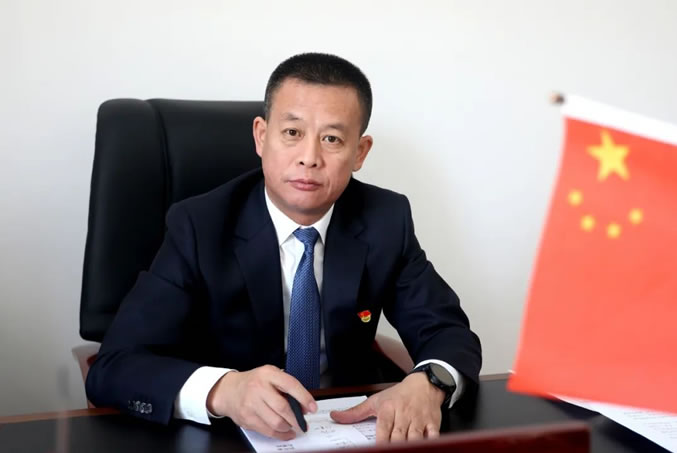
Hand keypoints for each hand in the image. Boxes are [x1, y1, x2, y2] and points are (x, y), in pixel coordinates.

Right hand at [207, 365, 316, 439]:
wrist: (228, 390)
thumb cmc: (254, 382)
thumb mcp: (270, 375)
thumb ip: (287, 387)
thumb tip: (304, 406)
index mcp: (267, 374)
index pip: (290, 385)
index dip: (304, 397)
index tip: (312, 407)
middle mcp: (258, 388)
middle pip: (283, 408)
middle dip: (296, 418)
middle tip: (303, 422)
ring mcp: (251, 404)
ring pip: (276, 422)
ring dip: (289, 427)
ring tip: (293, 426)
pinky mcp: (247, 419)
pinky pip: (267, 431)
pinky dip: (280, 434)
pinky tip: (284, 432)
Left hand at [330, 372, 444, 442]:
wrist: (424, 384)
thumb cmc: (398, 394)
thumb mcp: (376, 400)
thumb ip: (355, 412)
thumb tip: (335, 417)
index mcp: (388, 409)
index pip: (383, 429)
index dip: (381, 443)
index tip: (377, 450)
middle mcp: (403, 414)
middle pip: (398, 436)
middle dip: (394, 446)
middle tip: (389, 451)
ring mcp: (418, 420)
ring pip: (415, 438)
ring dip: (410, 445)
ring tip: (404, 450)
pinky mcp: (432, 423)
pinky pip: (433, 436)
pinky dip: (430, 442)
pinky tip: (424, 446)